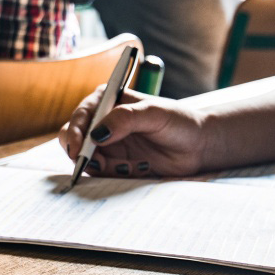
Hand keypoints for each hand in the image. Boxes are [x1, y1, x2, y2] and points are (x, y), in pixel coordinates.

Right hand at [58, 88, 207, 177]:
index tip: (81, 148)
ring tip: (128, 166)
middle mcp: (103, 120)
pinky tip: (135, 169)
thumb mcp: (154, 114)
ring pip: (86, 158)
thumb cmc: (179, 122)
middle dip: (81, 152)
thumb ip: (125, 119)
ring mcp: (108, 143)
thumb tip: (97, 133)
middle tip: (95, 165)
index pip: (82, 114)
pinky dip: (112, 174)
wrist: (199, 147)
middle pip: (75, 137)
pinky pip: (102, 172)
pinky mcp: (116, 163)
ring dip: (101, 166)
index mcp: (108, 100)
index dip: (77, 131)